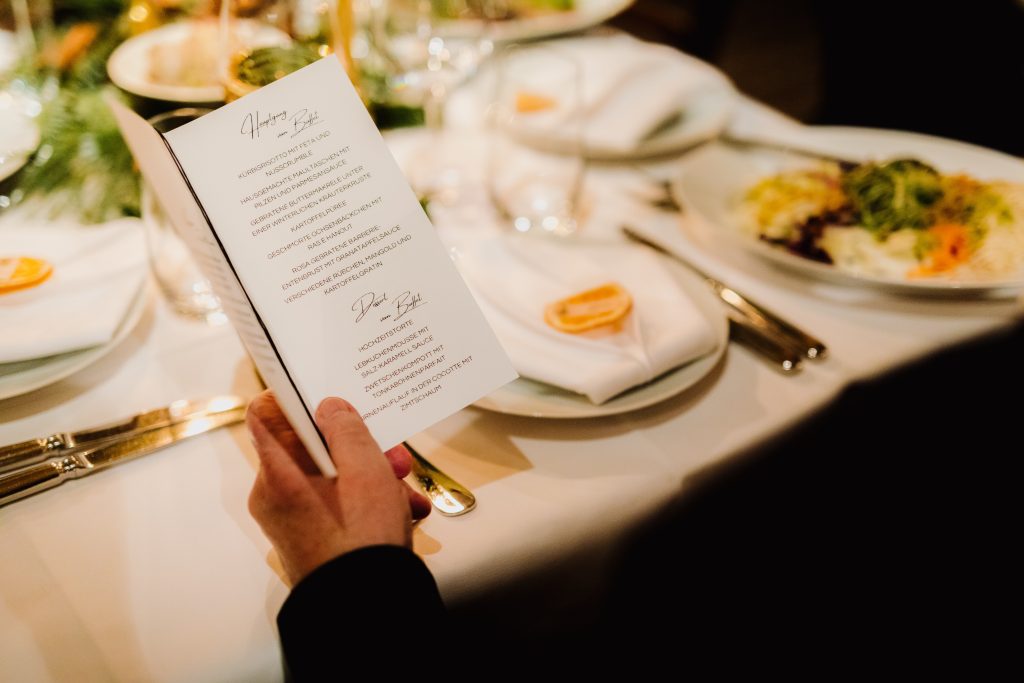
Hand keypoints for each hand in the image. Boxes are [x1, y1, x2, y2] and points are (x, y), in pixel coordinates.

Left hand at [246, 390, 430, 584]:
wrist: (366, 609)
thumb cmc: (360, 541)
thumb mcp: (365, 470)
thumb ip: (347, 429)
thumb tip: (330, 406)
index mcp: (278, 473)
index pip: (265, 414)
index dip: (292, 396)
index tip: (325, 390)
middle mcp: (277, 495)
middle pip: (311, 448)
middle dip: (358, 445)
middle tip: (392, 452)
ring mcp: (294, 520)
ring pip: (332, 478)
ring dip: (373, 476)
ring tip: (407, 489)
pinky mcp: (313, 539)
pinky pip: (338, 506)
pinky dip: (370, 503)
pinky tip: (406, 511)